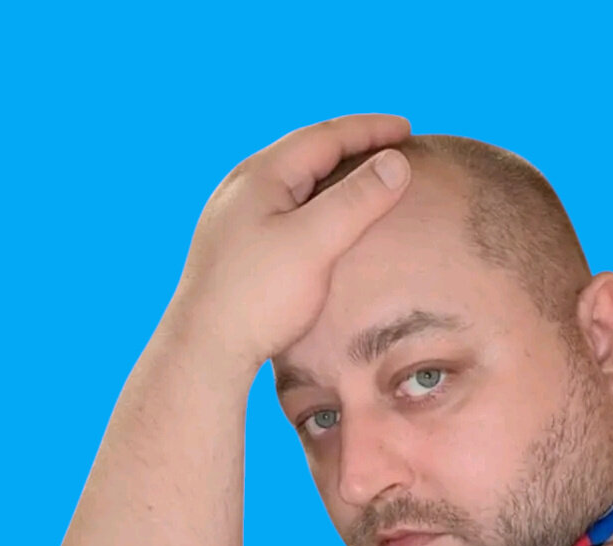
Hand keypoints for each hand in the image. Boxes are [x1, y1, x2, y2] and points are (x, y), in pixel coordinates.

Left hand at [165, 114, 412, 365]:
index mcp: (259, 176)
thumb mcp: (314, 243)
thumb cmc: (258, 298)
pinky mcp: (235, 249)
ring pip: (294, 183)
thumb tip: (397, 161)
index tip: (407, 128)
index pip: (324, 135)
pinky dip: (315, 204)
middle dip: (351, 147)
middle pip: (306, 154)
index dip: (369, 130)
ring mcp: (234, 219)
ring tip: (362, 179)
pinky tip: (323, 223)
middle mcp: (241, 189)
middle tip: (389, 148)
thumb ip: (357, 200)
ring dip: (332, 176)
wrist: (205, 351)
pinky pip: (284, 209)